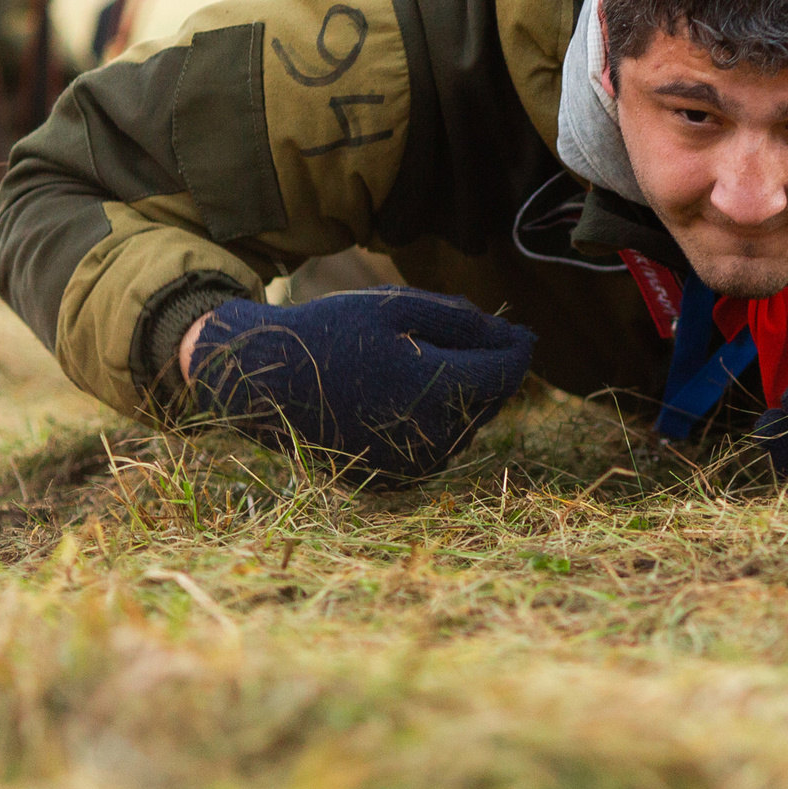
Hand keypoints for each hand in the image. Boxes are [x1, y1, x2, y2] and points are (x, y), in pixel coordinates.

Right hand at [187, 287, 536, 483]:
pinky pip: (439, 446)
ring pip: (468, 425)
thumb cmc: (333, 333)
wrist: (266, 383)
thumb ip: (467, 322)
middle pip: (491, 399)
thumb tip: (522, 341)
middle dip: (482, 368)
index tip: (518, 330)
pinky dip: (433, 420)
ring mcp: (413, 467)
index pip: (506, 372)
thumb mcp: (399, 307)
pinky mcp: (397, 481)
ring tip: (408, 367)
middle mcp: (429, 439)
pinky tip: (397, 398)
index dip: (517, 347)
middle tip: (440, 341)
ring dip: (458, 395)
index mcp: (432, 389)